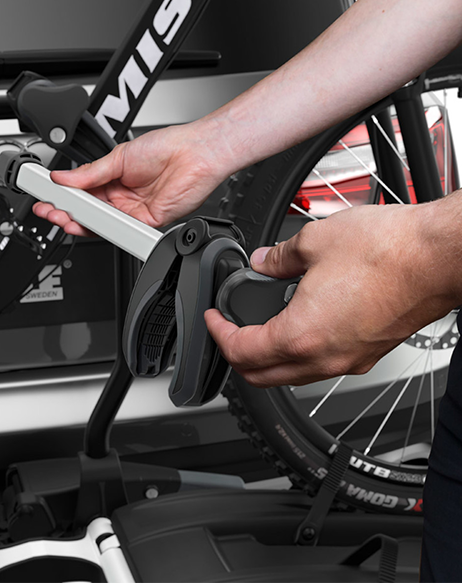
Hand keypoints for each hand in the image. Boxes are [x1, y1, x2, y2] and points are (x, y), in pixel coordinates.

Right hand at [32, 121, 233, 235]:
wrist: (194, 154)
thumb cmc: (166, 147)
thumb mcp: (119, 156)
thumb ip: (90, 173)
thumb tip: (63, 177)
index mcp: (112, 177)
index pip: (81, 191)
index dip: (63, 194)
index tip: (46, 193)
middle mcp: (121, 196)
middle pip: (88, 210)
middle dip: (65, 211)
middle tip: (48, 209)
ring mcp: (132, 210)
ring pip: (101, 223)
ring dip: (79, 222)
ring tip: (61, 216)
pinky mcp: (145, 221)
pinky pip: (120, 229)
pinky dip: (103, 228)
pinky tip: (89, 222)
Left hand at [205, 202, 460, 386]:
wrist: (439, 257)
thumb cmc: (389, 251)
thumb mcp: (314, 242)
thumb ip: (278, 257)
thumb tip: (263, 263)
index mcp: (301, 335)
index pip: (241, 352)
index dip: (218, 335)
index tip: (214, 319)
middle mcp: (324, 358)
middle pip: (261, 377)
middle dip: (236, 356)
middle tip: (228, 330)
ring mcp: (347, 361)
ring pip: (290, 377)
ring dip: (266, 359)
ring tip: (258, 328)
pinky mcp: (366, 354)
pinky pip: (318, 368)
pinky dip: (296, 356)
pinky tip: (298, 326)